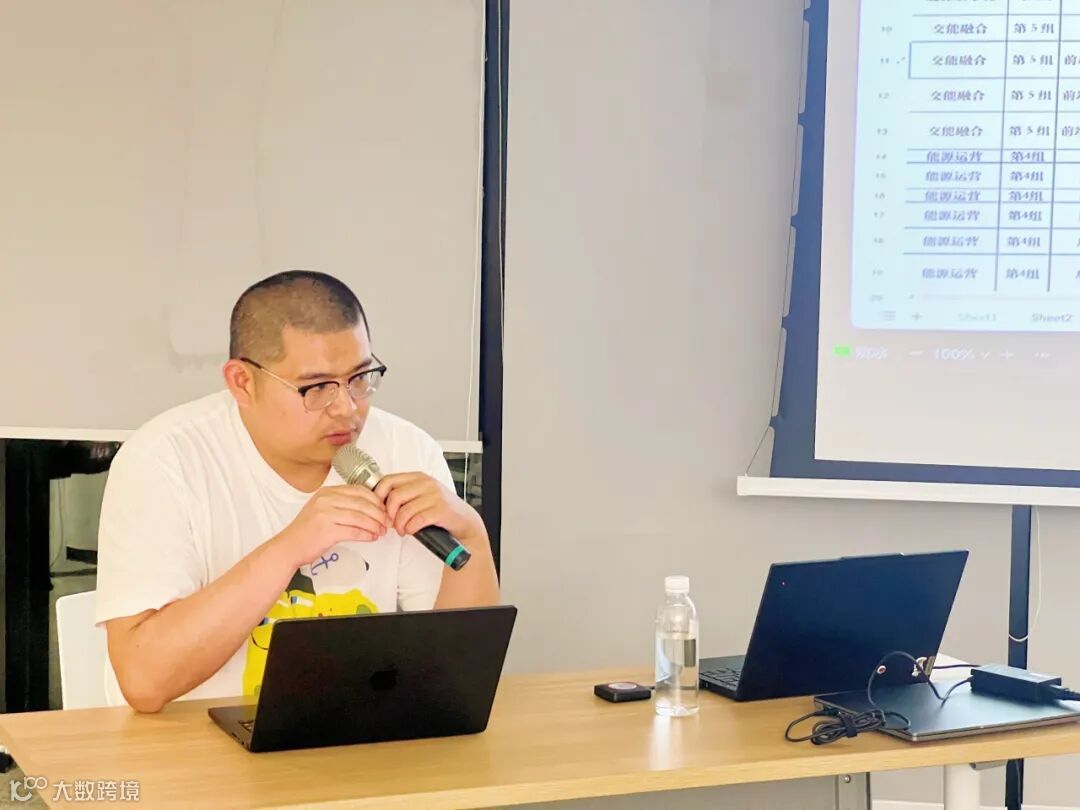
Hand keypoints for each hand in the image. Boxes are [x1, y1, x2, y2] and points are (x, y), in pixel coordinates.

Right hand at [276, 485, 390, 566]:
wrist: (289, 547)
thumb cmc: (307, 531)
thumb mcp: (323, 509)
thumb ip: (342, 504)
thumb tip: (370, 508)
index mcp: (327, 492)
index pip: (358, 490)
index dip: (375, 499)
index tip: (384, 508)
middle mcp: (326, 500)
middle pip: (362, 503)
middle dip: (379, 513)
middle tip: (387, 522)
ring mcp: (325, 514)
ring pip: (360, 517)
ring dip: (374, 525)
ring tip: (381, 531)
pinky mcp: (327, 530)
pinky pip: (354, 531)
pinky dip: (366, 535)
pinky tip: (372, 538)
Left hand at [373, 473, 486, 547]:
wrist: (464, 521)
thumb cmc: (439, 509)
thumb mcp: (421, 495)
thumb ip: (403, 494)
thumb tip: (378, 503)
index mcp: (418, 477)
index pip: (388, 480)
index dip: (379, 496)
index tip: (380, 509)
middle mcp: (426, 483)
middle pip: (394, 496)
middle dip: (389, 514)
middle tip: (391, 524)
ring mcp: (435, 496)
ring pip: (404, 511)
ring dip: (400, 525)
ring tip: (402, 530)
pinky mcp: (441, 510)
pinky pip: (416, 520)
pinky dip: (410, 529)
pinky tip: (412, 531)